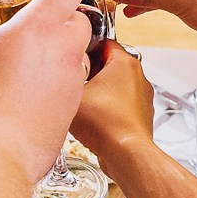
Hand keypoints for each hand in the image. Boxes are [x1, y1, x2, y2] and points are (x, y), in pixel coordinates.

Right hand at [0, 0, 91, 177]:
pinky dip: (56, 81)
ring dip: (58, 52)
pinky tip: (29, 94)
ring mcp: (73, 80)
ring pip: (76, 53)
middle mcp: (64, 49)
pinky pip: (71, 82)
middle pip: (78, 18)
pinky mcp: (74, 107)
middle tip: (30, 29)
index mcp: (40, 25)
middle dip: (59, 18)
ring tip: (27, 64)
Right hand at [71, 40, 157, 161]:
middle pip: (108, 65)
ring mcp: (141, 97)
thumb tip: (55, 73)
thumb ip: (64, 77)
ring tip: (83, 104)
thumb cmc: (105, 125)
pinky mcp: (140, 116)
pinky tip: (93, 120)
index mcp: (125, 63)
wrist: (125, 155)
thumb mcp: (73, 94)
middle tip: (74, 83)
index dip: (84, 49)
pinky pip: (119, 105)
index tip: (73, 58)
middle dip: (90, 73)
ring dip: (98, 92)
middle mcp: (138, 77)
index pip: (103, 42)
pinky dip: (107, 109)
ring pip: (114, 86)